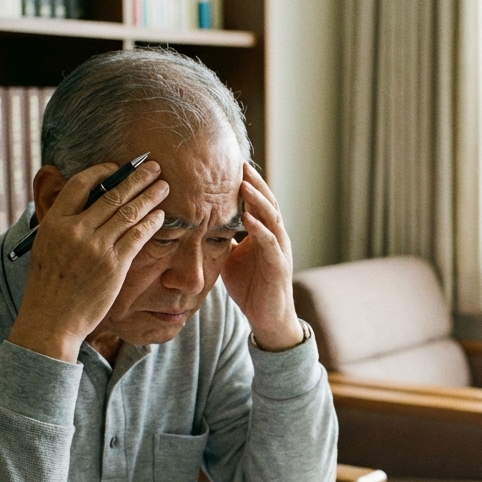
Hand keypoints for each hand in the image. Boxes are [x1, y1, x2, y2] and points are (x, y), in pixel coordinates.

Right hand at [9, 162, 168, 361]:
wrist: (51, 320)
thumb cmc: (48, 287)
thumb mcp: (45, 247)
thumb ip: (63, 225)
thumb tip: (84, 204)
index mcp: (54, 222)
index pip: (80, 185)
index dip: (102, 172)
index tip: (117, 167)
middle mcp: (74, 230)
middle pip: (112, 195)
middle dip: (137, 178)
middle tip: (154, 167)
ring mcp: (95, 247)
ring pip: (128, 212)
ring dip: (149, 196)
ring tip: (163, 186)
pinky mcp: (113, 265)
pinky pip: (137, 236)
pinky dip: (151, 222)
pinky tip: (160, 215)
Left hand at [221, 163, 300, 350]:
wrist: (267, 319)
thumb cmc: (250, 287)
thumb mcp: (231, 257)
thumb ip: (223, 238)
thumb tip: (201, 223)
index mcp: (264, 233)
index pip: (257, 201)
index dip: (247, 183)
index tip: (231, 164)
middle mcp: (275, 237)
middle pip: (267, 202)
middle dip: (253, 182)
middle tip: (239, 163)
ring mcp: (279, 250)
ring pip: (271, 218)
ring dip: (257, 200)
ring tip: (243, 183)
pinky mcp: (279, 267)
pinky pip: (270, 244)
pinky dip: (259, 229)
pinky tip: (248, 218)